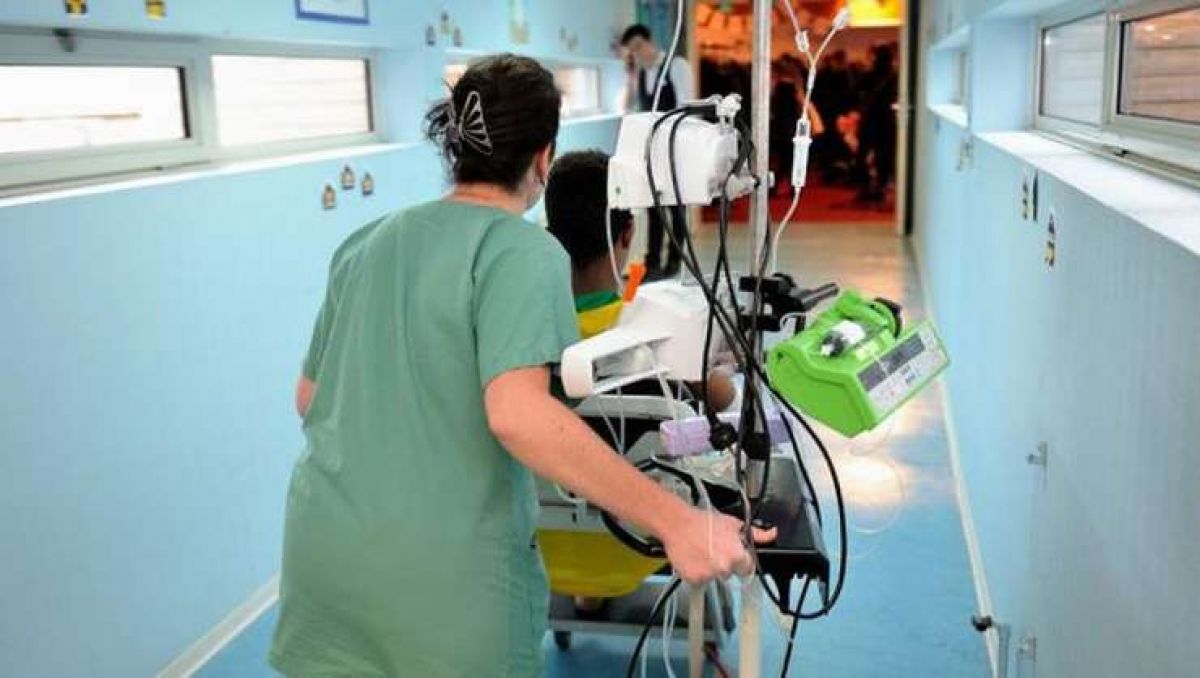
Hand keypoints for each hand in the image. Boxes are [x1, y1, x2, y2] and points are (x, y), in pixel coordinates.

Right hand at [660, 508, 777, 585]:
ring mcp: (708, 576)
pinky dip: (696, 573)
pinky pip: (699, 580)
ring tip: (702, 552)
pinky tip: (693, 558)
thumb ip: (756, 534)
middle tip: (714, 549)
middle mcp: (724, 568)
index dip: (740, 560)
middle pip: (730, 573)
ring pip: (714, 577)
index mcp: (737, 556)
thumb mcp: (733, 524)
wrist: (677, 524)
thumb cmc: (703, 522)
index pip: (747, 568)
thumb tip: (772, 534)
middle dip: (724, 564)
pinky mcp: (694, 580)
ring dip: (710, 569)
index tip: (732, 554)